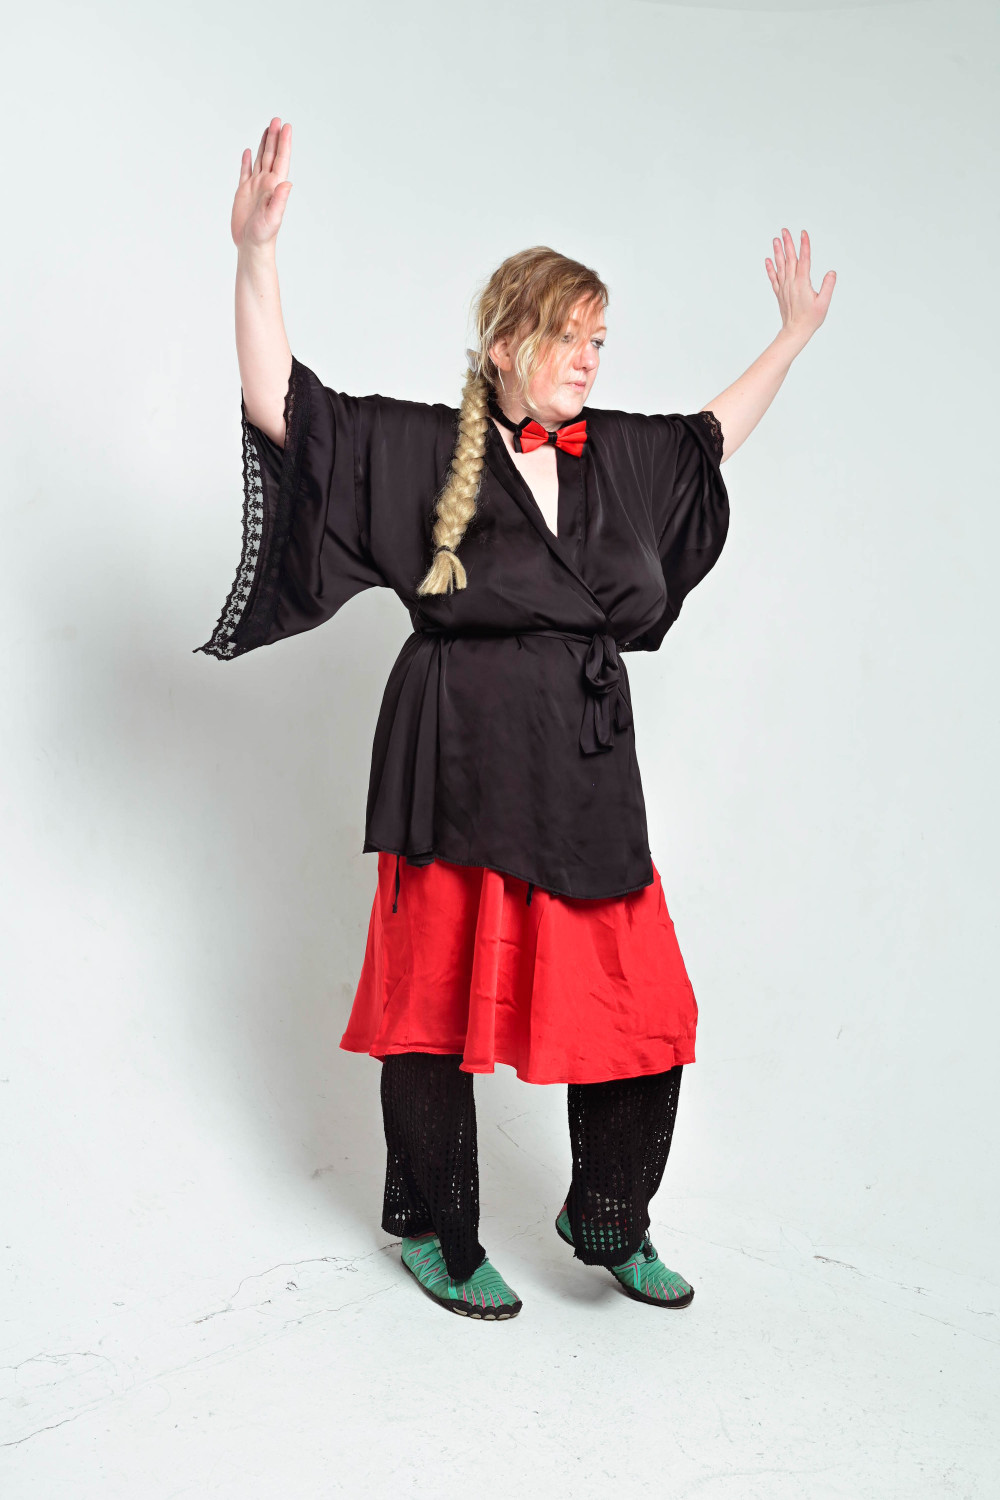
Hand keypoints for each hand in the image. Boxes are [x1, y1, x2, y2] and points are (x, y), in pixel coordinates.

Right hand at [231, 118, 292, 251]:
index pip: (281, 160)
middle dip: (275, 137)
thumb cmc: (263, 235)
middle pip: (271, 155)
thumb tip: (286, 183)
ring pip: (260, 160)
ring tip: (268, 129)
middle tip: (277, 120)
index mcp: (274, 186)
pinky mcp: (244, 192)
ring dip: (264, 144)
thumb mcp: (273, 217)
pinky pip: (245, 172)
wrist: (251, 246)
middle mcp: (266, 184)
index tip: (287, 127)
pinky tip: (250, 152)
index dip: (284, 143)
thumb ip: (279, 200)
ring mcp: (255, 187)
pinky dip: (248, 161)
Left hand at [765, 229, 835, 347]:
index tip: (803, 233)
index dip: (804, 245)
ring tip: (776, 239)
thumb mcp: (823, 303)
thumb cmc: (811, 319)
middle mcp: (791, 283)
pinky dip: (770, 268)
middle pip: (790, 259)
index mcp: (802, 283)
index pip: (804, 259)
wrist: (795, 332)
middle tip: (784, 230)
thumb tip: (831, 273)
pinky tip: (768, 260)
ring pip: (780, 266)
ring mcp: (784, 288)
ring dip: (778, 252)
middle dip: (788, 243)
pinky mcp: (780, 293)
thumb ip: (828, 287)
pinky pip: (774, 278)